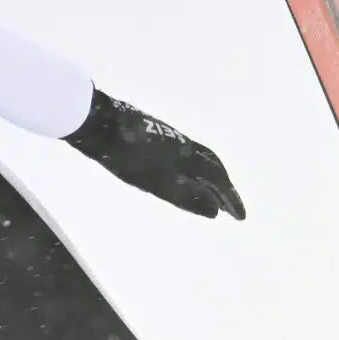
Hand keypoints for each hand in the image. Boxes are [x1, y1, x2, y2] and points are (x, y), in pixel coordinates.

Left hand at [69, 89, 246, 219]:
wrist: (98, 122)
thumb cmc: (125, 156)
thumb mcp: (156, 181)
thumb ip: (185, 195)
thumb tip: (215, 211)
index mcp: (187, 155)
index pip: (217, 178)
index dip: (230, 198)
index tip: (240, 217)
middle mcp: (183, 144)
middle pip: (211, 165)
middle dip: (224, 187)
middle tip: (230, 205)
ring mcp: (167, 138)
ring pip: (197, 158)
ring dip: (209, 177)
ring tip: (210, 191)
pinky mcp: (152, 135)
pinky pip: (183, 154)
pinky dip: (191, 168)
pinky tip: (179, 174)